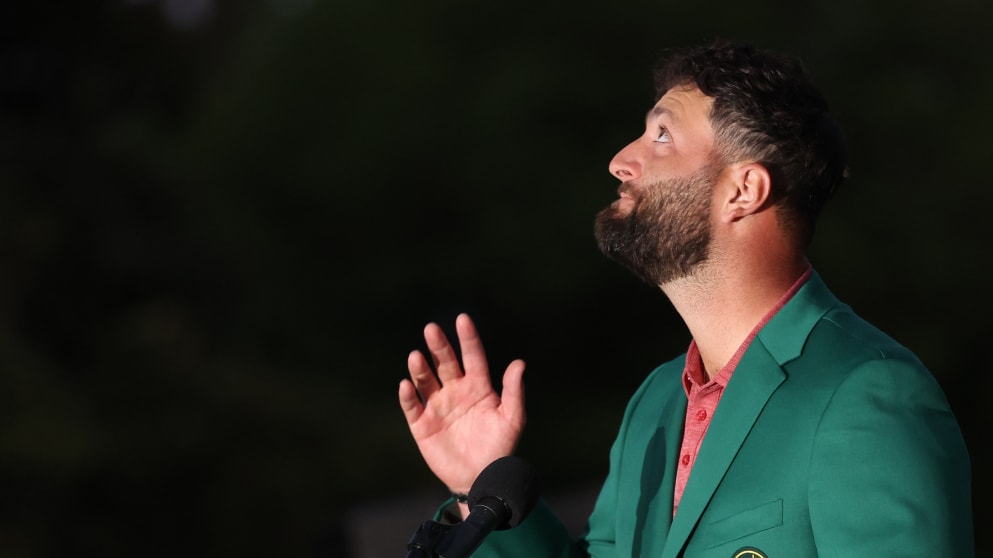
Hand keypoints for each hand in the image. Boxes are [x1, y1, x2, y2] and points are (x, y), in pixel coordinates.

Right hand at [399, 313, 525, 494]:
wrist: (481, 479)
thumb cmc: (500, 448)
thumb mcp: (512, 420)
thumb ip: (515, 392)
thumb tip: (519, 363)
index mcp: (478, 386)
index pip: (472, 356)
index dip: (468, 338)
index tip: (462, 319)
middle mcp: (456, 391)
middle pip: (445, 362)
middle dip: (438, 346)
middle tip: (431, 329)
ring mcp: (438, 406)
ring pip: (426, 380)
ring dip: (420, 368)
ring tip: (416, 356)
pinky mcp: (422, 424)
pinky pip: (412, 405)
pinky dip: (408, 395)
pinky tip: (407, 385)